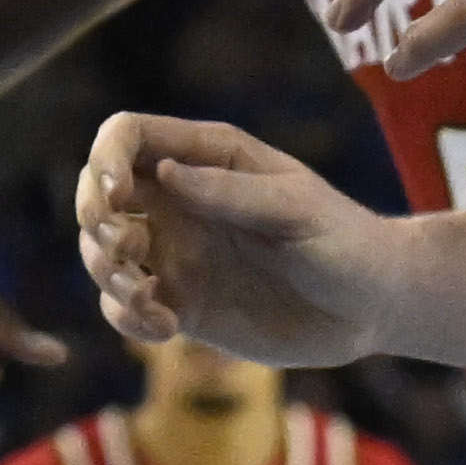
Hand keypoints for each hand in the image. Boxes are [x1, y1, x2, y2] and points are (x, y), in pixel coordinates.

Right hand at [74, 114, 397, 368]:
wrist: (371, 306)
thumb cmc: (344, 240)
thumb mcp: (297, 209)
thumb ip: (233, 193)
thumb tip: (166, 175)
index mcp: (207, 158)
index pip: (128, 136)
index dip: (106, 159)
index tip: (118, 197)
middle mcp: (181, 201)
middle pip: (98, 192)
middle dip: (94, 220)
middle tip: (129, 251)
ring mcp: (178, 253)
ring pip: (102, 252)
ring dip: (106, 273)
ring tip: (149, 299)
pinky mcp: (181, 304)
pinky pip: (124, 306)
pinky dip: (126, 317)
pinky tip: (166, 328)